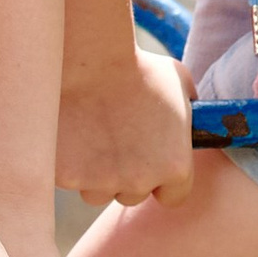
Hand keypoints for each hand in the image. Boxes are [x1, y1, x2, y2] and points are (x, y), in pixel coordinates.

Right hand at [56, 41, 193, 208]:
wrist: (90, 60)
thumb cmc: (137, 66)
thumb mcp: (178, 81)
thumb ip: (188, 106)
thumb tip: (191, 113)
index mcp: (175, 167)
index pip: (173, 196)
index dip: (161, 181)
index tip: (149, 162)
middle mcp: (140, 182)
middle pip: (131, 194)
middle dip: (124, 174)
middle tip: (113, 139)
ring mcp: (101, 182)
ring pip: (96, 192)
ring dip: (93, 173)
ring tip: (88, 133)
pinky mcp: (67, 177)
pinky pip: (68, 178)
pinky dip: (66, 161)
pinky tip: (68, 130)